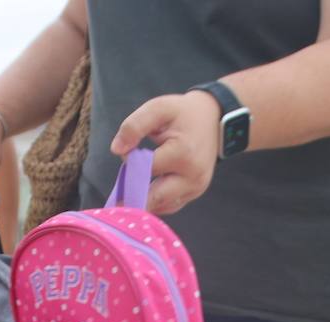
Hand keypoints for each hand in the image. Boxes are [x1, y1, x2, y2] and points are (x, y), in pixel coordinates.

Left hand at [110, 90, 222, 215]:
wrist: (213, 119)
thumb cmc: (182, 113)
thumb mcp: (158, 108)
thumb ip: (134, 126)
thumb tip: (116, 150)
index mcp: (183, 154)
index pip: (145, 170)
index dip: (130, 164)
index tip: (127, 153)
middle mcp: (192, 176)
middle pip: (153, 198)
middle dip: (133, 195)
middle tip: (116, 196)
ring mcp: (196, 188)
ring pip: (160, 206)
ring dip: (143, 200)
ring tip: (129, 191)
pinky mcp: (195, 193)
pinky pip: (169, 205)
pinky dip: (155, 201)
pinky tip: (145, 191)